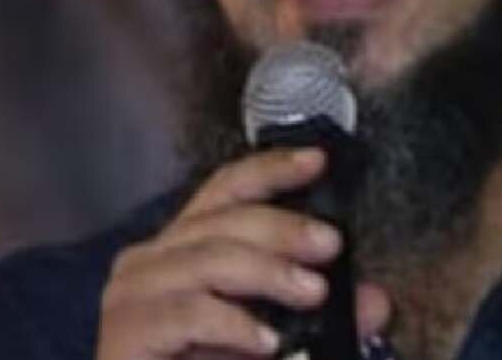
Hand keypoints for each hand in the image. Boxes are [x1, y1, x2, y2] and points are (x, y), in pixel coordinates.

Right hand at [96, 147, 390, 358]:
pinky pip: (190, 312)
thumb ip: (316, 315)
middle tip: (331, 244)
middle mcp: (150, 259)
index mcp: (181, 246)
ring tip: (313, 293)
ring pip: (210, 259)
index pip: (226, 188)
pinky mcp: (125, 333)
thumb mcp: (267, 334)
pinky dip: (235, 323)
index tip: (318, 160)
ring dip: (269, 272)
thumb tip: (377, 302)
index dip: (271, 168)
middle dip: (284, 227)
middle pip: (223, 220)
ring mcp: (131, 294)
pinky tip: (268, 341)